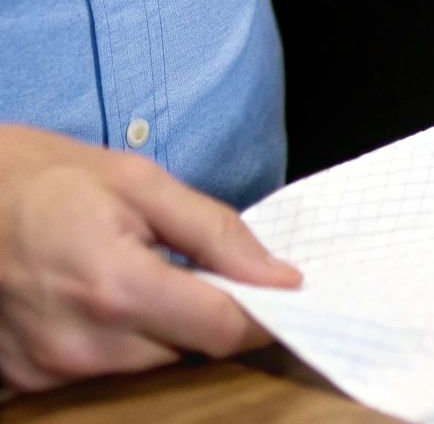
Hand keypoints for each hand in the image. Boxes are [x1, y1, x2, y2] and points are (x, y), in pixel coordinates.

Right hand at [0, 126, 300, 392]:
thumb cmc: (44, 178)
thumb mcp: (140, 183)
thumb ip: (217, 233)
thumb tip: (281, 278)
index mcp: (116, 288)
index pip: (222, 331)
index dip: (263, 316)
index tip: (282, 295)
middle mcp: (81, 343)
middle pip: (187, 350)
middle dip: (201, 312)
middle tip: (182, 265)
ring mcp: (47, 370)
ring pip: (147, 366)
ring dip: (156, 328)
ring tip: (128, 273)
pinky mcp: (23, 381)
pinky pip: (99, 373)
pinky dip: (113, 341)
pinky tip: (93, 299)